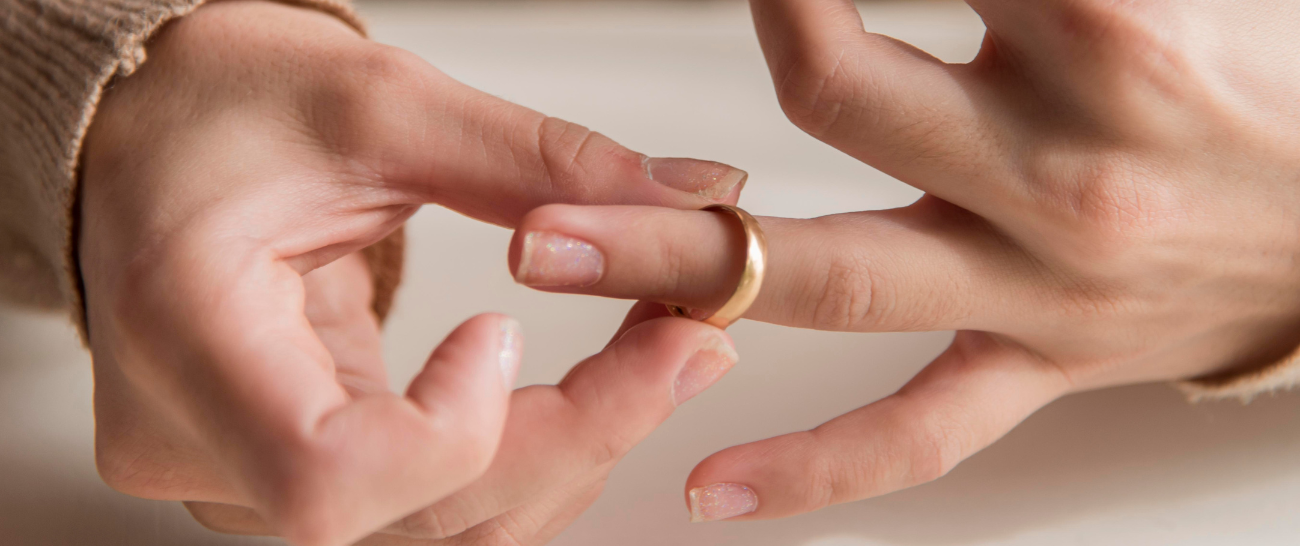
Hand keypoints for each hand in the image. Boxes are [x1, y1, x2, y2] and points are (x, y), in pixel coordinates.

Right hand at [78, 2, 745, 543]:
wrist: (151, 136)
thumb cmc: (218, 108)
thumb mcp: (380, 103)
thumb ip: (538, 161)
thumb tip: (687, 197)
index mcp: (184, 330)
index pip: (326, 478)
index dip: (452, 433)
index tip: (508, 330)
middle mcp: (196, 438)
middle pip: (412, 513)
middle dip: (578, 433)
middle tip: (686, 342)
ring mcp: (238, 474)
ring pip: (439, 530)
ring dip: (570, 453)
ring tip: (657, 354)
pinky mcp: (285, 475)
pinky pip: (428, 511)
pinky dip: (527, 459)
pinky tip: (594, 393)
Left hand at [507, 0, 1299, 521]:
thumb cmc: (1268, 83)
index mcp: (1104, 27)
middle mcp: (1057, 165)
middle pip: (833, 96)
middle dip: (726, 42)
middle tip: (611, 73)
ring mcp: (1040, 283)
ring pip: (837, 277)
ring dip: (678, 261)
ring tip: (547, 247)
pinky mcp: (1043, 364)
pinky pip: (918, 434)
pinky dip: (814, 468)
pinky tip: (707, 487)